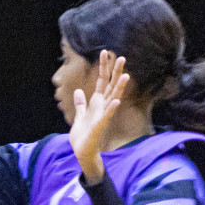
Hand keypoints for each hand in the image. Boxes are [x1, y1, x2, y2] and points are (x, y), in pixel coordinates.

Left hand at [70, 51, 129, 184]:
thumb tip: (78, 91)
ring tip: (126, 75)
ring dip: (119, 87)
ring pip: (112, 98)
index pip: (102, 81)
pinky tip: (116, 101)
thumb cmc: (83, 136)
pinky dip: (111, 108)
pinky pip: (107, 115)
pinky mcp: (100, 126)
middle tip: (122, 57)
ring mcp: (103, 115)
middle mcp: (102, 107)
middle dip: (115, 71)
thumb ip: (80, 104)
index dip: (103, 67)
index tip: (105, 52)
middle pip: (110, 85)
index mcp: (97, 102)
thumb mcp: (79, 116)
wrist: (82, 152)